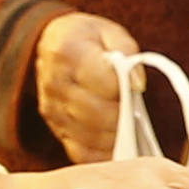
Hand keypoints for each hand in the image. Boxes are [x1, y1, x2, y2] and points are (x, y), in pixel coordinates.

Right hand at [33, 8, 140, 161]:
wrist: (56, 44)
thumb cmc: (90, 39)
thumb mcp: (112, 34)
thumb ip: (128, 54)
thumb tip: (137, 85)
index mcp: (67, 51)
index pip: (103, 81)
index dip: (124, 89)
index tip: (135, 87)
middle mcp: (53, 83)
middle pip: (95, 114)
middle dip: (122, 117)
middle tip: (135, 111)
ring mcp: (52, 109)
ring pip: (89, 136)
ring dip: (115, 137)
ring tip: (128, 126)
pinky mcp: (56, 129)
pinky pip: (80, 152)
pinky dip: (103, 154)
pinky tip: (118, 146)